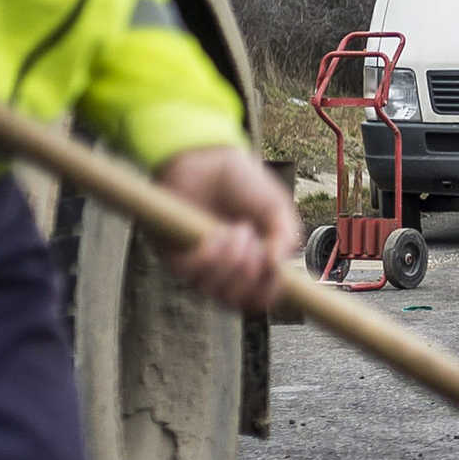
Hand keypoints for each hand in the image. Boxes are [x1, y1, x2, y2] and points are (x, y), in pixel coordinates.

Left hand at [156, 145, 296, 312]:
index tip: (277, 271)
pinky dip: (209, 256)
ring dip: (232, 262)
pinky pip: (189, 273)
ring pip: (214, 291)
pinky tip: (216, 233)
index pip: (259, 301)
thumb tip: (277, 266)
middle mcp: (223, 271)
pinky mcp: (172, 252)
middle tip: (255, 238)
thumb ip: (286, 238)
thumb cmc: (242, 182)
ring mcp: (197, 264)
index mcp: (251, 266)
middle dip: (251, 273)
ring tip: (238, 229)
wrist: (209, 157)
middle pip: (237, 302)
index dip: (270, 293)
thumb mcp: (277, 210)